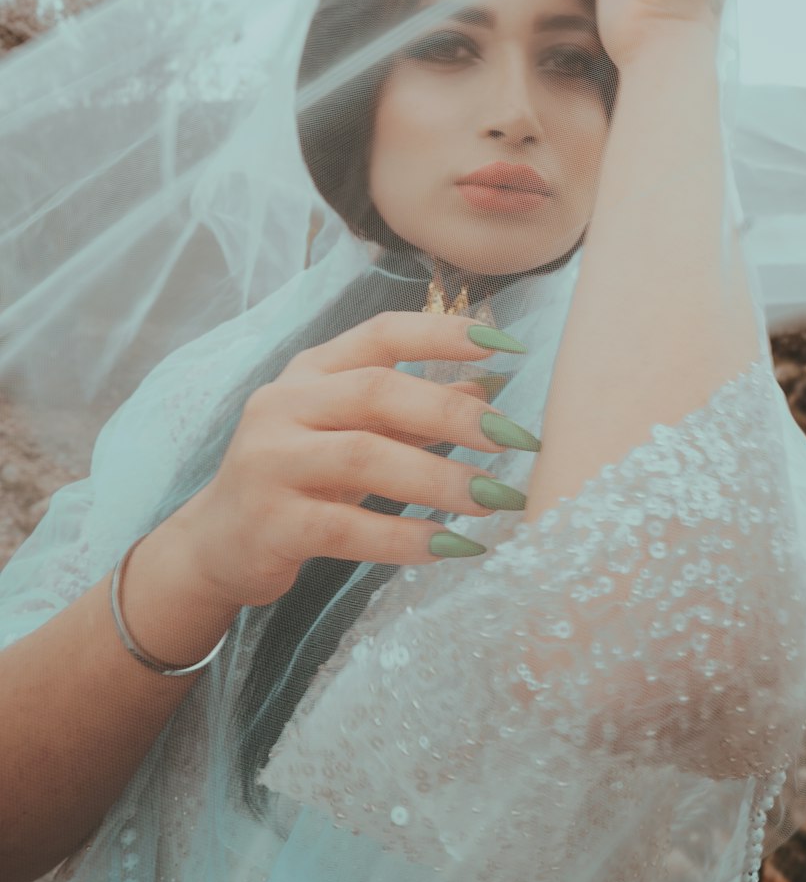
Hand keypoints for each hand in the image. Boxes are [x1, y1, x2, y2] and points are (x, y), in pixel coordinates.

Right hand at [177, 313, 532, 608]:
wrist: (215, 544)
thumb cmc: (299, 478)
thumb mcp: (351, 433)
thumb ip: (410, 412)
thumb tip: (488, 392)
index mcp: (310, 372)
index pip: (381, 334)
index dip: (444, 334)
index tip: (509, 347)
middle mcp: (284, 405)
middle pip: (377, 391)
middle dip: (452, 414)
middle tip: (515, 440)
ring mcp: (270, 462)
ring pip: (364, 457)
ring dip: (439, 479)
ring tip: (495, 500)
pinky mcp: (269, 523)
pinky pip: (346, 527)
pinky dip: (404, 537)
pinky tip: (451, 547)